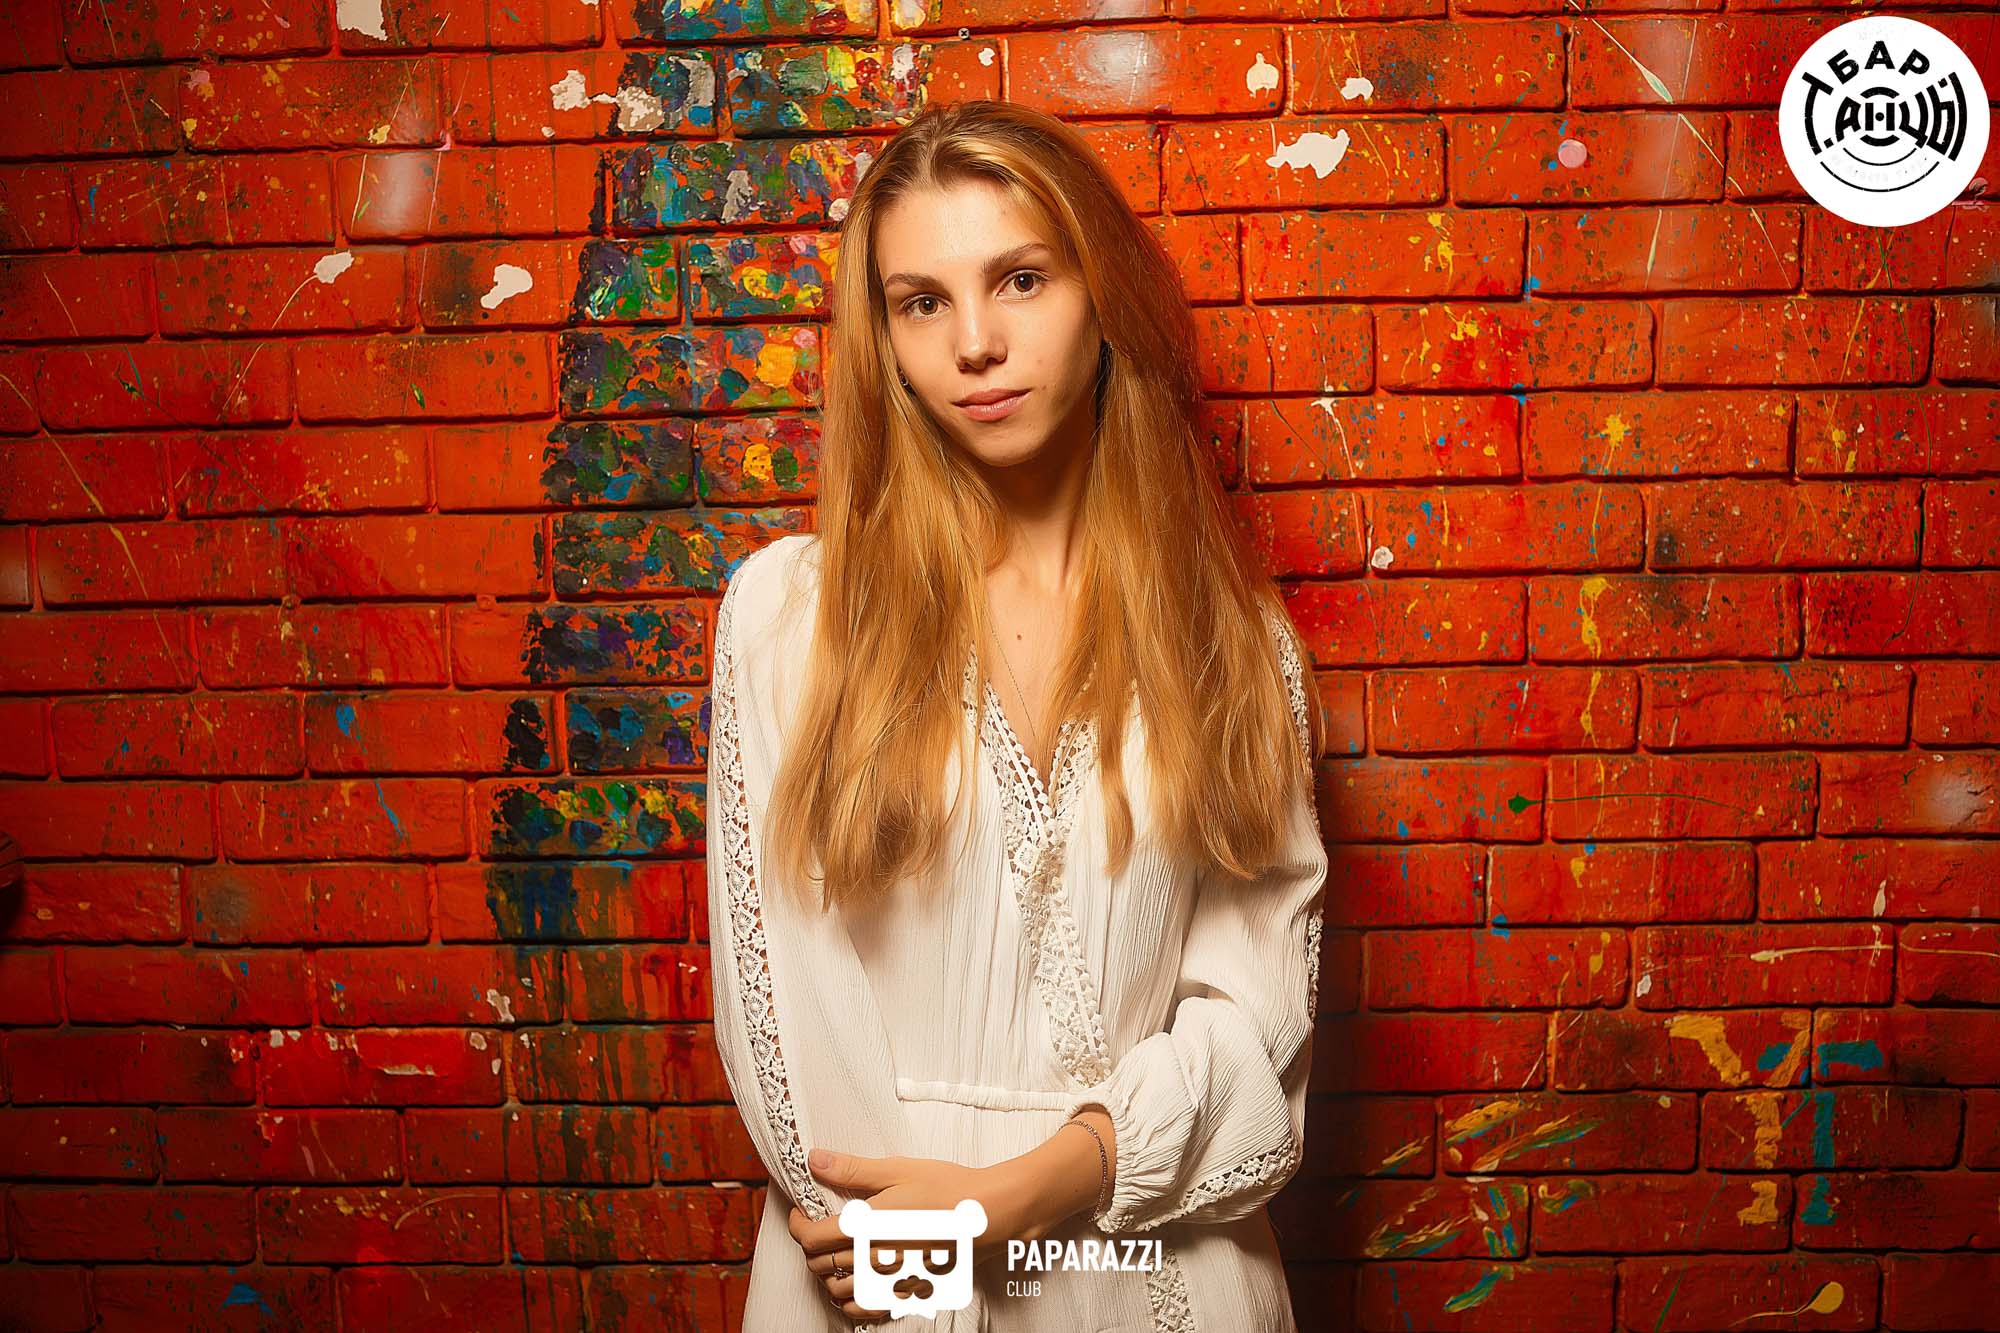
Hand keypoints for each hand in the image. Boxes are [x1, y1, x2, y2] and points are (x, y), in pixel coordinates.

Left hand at [787, 1146, 1046, 1322]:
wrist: (989, 1216)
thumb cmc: (947, 1187)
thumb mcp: (898, 1169)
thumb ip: (852, 1170)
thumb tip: (814, 1160)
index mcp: (867, 1226)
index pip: (810, 1238)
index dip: (796, 1225)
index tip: (799, 1213)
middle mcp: (874, 1259)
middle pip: (819, 1265)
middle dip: (809, 1247)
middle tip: (817, 1228)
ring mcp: (890, 1280)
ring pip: (836, 1290)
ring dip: (826, 1274)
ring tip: (833, 1254)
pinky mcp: (907, 1292)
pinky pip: (864, 1310)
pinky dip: (849, 1302)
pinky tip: (852, 1284)